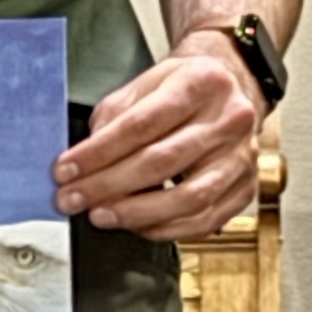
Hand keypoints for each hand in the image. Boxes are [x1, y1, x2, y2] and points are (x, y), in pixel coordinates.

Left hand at [52, 35, 264, 241]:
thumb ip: (114, 117)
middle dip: (108, 185)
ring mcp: (242, 157)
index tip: (66, 170)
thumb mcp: (146, 83)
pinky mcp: (245, 187)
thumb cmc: (185, 87)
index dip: (98, 152)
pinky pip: (204, 221)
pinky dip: (166, 229)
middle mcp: (229, 119)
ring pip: (188, 198)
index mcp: (201, 83)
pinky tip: (136, 225)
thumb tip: (85, 162)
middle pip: (161, 161)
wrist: (233, 88)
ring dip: (136, 214)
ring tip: (101, 214)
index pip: (141, 124)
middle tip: (73, 198)